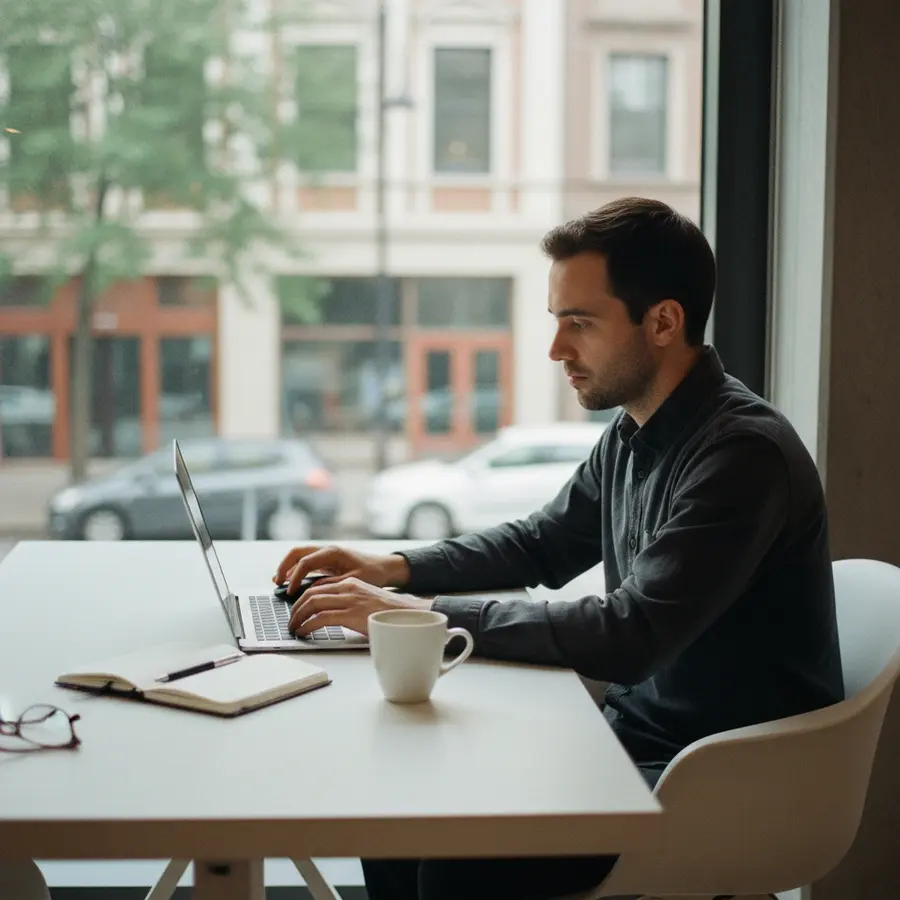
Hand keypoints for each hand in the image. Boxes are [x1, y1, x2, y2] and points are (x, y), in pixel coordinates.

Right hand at [273, 545, 411, 595]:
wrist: (385, 567)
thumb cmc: (373, 573)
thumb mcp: (353, 581)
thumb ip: (332, 584)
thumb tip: (313, 589)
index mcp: (333, 552)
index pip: (306, 562)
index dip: (295, 577)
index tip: (290, 591)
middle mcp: (327, 550)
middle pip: (297, 553)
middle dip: (284, 566)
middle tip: (276, 582)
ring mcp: (326, 554)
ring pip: (300, 555)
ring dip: (288, 567)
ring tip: (278, 581)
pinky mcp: (327, 561)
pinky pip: (306, 562)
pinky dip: (296, 569)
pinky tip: (290, 581)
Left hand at [287, 577, 429, 636]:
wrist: (409, 615)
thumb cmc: (390, 613)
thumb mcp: (367, 600)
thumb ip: (350, 603)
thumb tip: (332, 614)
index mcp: (351, 582)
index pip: (319, 586)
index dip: (303, 598)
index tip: (297, 608)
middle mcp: (348, 587)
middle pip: (311, 593)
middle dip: (296, 607)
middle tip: (291, 619)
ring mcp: (349, 600)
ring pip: (311, 603)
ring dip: (298, 616)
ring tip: (294, 627)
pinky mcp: (350, 614)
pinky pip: (320, 618)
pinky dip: (307, 625)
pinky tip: (303, 632)